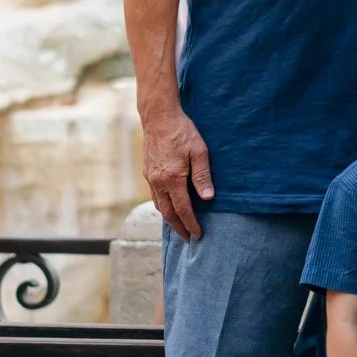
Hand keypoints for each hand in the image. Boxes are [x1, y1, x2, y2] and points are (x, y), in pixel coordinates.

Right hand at [143, 109, 213, 240]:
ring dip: (169, 218)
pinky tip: (169, 206)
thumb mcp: (199, 152)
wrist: (159, 117)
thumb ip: (202, 176)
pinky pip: (154, 195)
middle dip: (178, 227)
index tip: (197, 234)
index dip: (191, 223)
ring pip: (159, 205)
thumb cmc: (182, 132)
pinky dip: (162, 206)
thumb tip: (208, 199)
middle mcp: (158, 182)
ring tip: (179, 226)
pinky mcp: (148, 172)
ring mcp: (151, 177)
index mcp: (172, 179)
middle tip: (188, 239)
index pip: (183, 209)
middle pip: (168, 213)